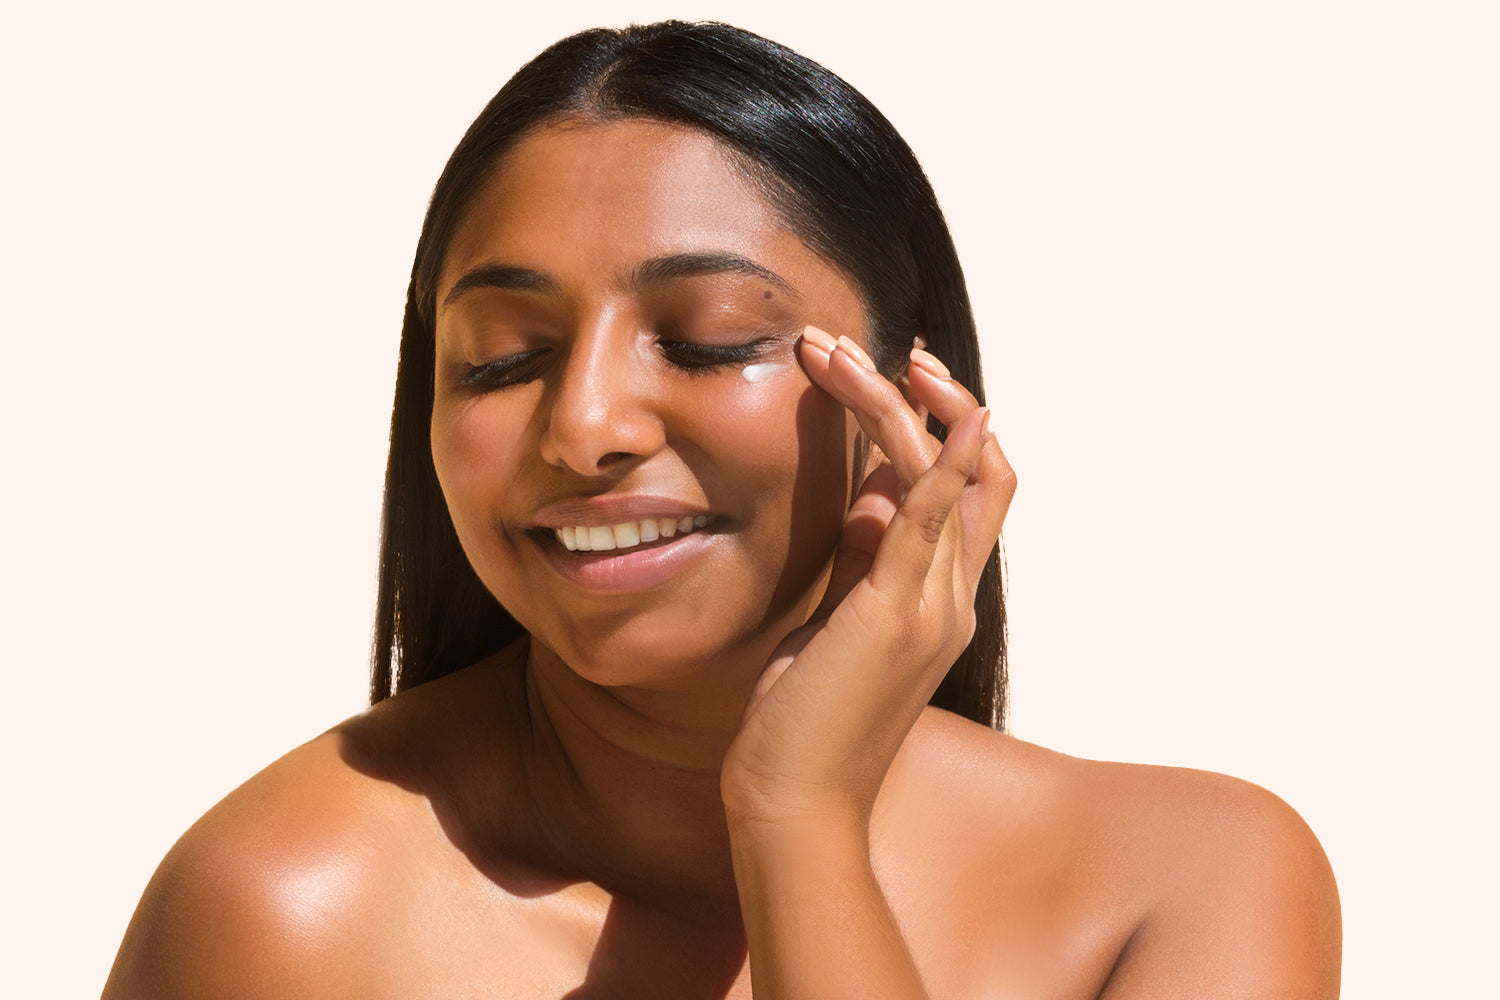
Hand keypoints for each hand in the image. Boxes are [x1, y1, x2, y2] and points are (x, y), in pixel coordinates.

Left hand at [720, 326, 1015, 827]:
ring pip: (943, 476)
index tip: (900, 374)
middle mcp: (953, 596)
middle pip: (976, 471)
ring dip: (896, 403)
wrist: (795, 800)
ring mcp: (934, 605)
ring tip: (833, 354)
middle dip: (930, 398)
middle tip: (867, 346)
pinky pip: (931, 519)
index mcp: (940, 598)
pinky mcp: (896, 614)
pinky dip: (944, 458)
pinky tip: (951, 408)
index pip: (968, 492)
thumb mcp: (837, 619)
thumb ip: (862, 557)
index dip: (947, 428)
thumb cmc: (806, 717)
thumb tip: (867, 492)